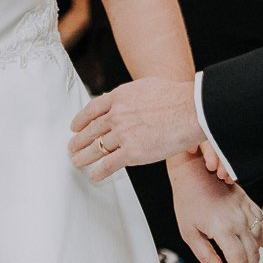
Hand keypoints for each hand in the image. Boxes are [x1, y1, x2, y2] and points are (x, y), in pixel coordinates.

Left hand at [69, 78, 216, 181]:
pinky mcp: (132, 152)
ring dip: (84, 157)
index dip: (81, 120)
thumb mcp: (146, 86)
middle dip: (79, 140)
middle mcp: (117, 115)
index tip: (74, 127)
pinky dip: (99, 171)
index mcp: (119, 97)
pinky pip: (109, 164)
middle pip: (91, 130)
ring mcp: (123, 134)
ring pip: (96, 148)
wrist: (190, 110)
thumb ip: (131, 94)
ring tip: (77, 161)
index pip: (92, 110)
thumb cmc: (176, 97)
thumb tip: (124, 98)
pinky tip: (94, 175)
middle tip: (71, 147)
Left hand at [169, 159, 262, 262]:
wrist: (193, 171)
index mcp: (222, 229)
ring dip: (256, 258)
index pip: (239, 261)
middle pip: (253, 255)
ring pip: (260, 241)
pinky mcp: (248, 202)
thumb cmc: (187, 199)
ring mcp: (245, 211)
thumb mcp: (188, 232)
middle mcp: (238, 220)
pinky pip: (261, 223)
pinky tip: (261, 246)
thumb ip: (205, 255)